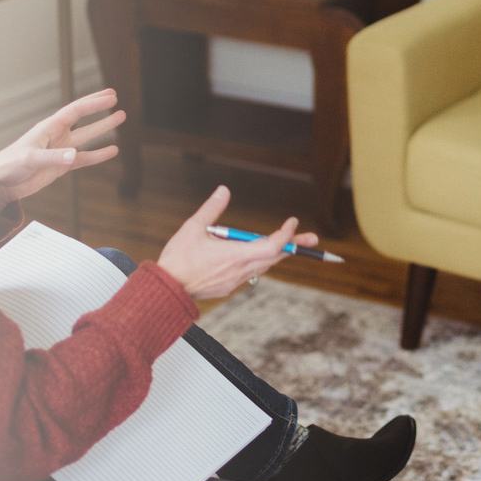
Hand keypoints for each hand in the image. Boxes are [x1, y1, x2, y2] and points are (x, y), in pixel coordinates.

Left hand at [0, 89, 125, 209]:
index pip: (75, 111)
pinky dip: (98, 155)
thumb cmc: (10, 165)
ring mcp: (60, 151)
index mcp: (48, 128)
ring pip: (87, 137)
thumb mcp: (30, 159)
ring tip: (119, 117)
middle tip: (116, 97)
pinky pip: (84, 159)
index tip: (110, 96)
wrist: (1, 182)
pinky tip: (112, 151)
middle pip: (83, 118)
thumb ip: (53, 157)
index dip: (93, 103)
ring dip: (103, 128)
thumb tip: (75, 155)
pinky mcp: (61, 166)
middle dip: (99, 108)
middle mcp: (56, 136)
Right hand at [156, 185, 319, 299]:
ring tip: (294, 246)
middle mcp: (240, 269)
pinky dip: (262, 262)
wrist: (168, 289)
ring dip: (280, 254)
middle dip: (295, 246)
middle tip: (312, 239)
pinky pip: (252, 272)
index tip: (292, 222)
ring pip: (266, 266)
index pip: (272, 245)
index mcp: (235, 255)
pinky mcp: (228, 286)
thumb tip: (224, 190)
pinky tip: (261, 256)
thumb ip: (212, 209)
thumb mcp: (193, 227)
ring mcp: (235, 280)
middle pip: (276, 257)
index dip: (286, 234)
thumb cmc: (178, 260)